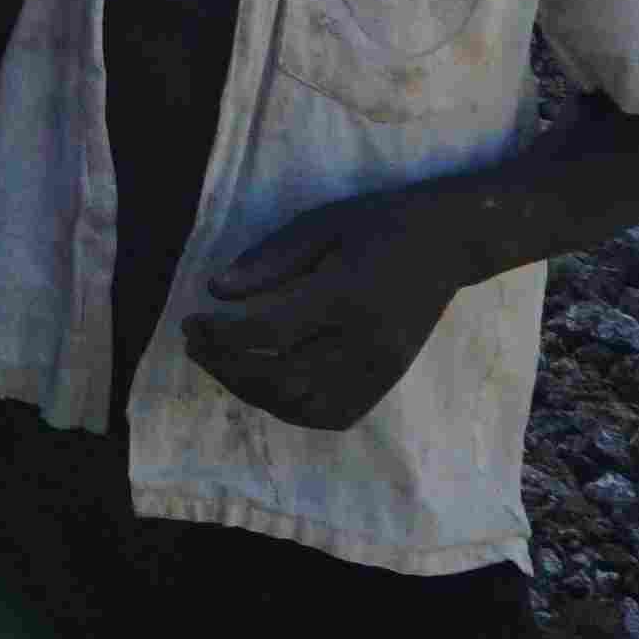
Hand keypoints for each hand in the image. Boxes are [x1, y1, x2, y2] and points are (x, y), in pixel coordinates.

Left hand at [179, 183, 477, 428]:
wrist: (448, 243)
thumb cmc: (378, 224)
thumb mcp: (320, 223)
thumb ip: (269, 259)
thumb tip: (217, 291)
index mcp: (347, 296)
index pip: (270, 332)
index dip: (221, 335)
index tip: (191, 321)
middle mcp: (366, 343)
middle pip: (282, 378)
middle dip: (227, 367)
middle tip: (195, 344)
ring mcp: (380, 370)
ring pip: (304, 406)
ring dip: (253, 392)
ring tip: (222, 363)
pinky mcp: (387, 382)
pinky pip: (332, 415)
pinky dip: (291, 408)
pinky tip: (266, 384)